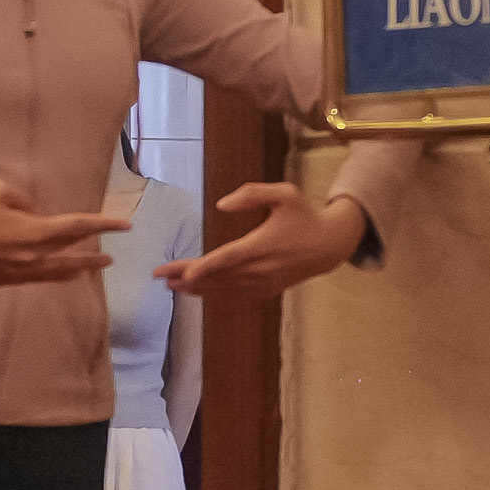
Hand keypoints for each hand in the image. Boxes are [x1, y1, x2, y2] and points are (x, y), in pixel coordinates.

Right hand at [0, 179, 114, 287]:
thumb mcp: (1, 192)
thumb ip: (27, 203)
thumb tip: (34, 216)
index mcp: (34, 233)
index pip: (78, 228)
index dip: (104, 225)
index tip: (126, 225)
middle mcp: (31, 258)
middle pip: (71, 256)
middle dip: (93, 255)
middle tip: (111, 256)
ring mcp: (18, 273)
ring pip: (55, 273)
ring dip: (75, 269)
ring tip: (90, 268)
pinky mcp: (3, 280)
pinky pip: (36, 279)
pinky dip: (51, 274)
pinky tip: (55, 272)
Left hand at [161, 180, 366, 300]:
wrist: (329, 246)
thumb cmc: (304, 215)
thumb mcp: (285, 193)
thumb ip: (252, 193)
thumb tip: (221, 204)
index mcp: (263, 245)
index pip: (227, 259)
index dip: (203, 267)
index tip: (182, 273)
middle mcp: (261, 268)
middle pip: (218, 276)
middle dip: (187, 277)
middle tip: (160, 275)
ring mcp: (264, 283)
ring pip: (224, 289)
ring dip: (196, 288)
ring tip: (171, 285)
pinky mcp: (266, 290)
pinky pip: (235, 295)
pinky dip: (214, 294)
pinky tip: (196, 291)